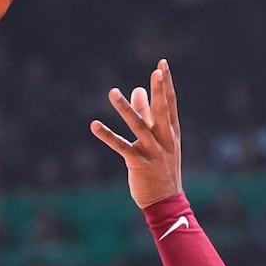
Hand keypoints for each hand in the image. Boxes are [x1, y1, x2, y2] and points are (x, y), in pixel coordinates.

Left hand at [91, 59, 182, 209]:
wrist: (165, 200)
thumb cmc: (161, 167)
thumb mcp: (157, 138)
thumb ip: (146, 113)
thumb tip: (138, 89)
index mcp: (171, 131)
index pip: (170, 103)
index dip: (167, 84)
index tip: (162, 65)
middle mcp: (164, 139)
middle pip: (162, 111)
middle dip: (160, 91)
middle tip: (157, 71)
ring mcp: (152, 151)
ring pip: (138, 126)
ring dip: (125, 108)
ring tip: (112, 92)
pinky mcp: (138, 163)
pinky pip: (120, 146)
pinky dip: (107, 135)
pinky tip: (94, 125)